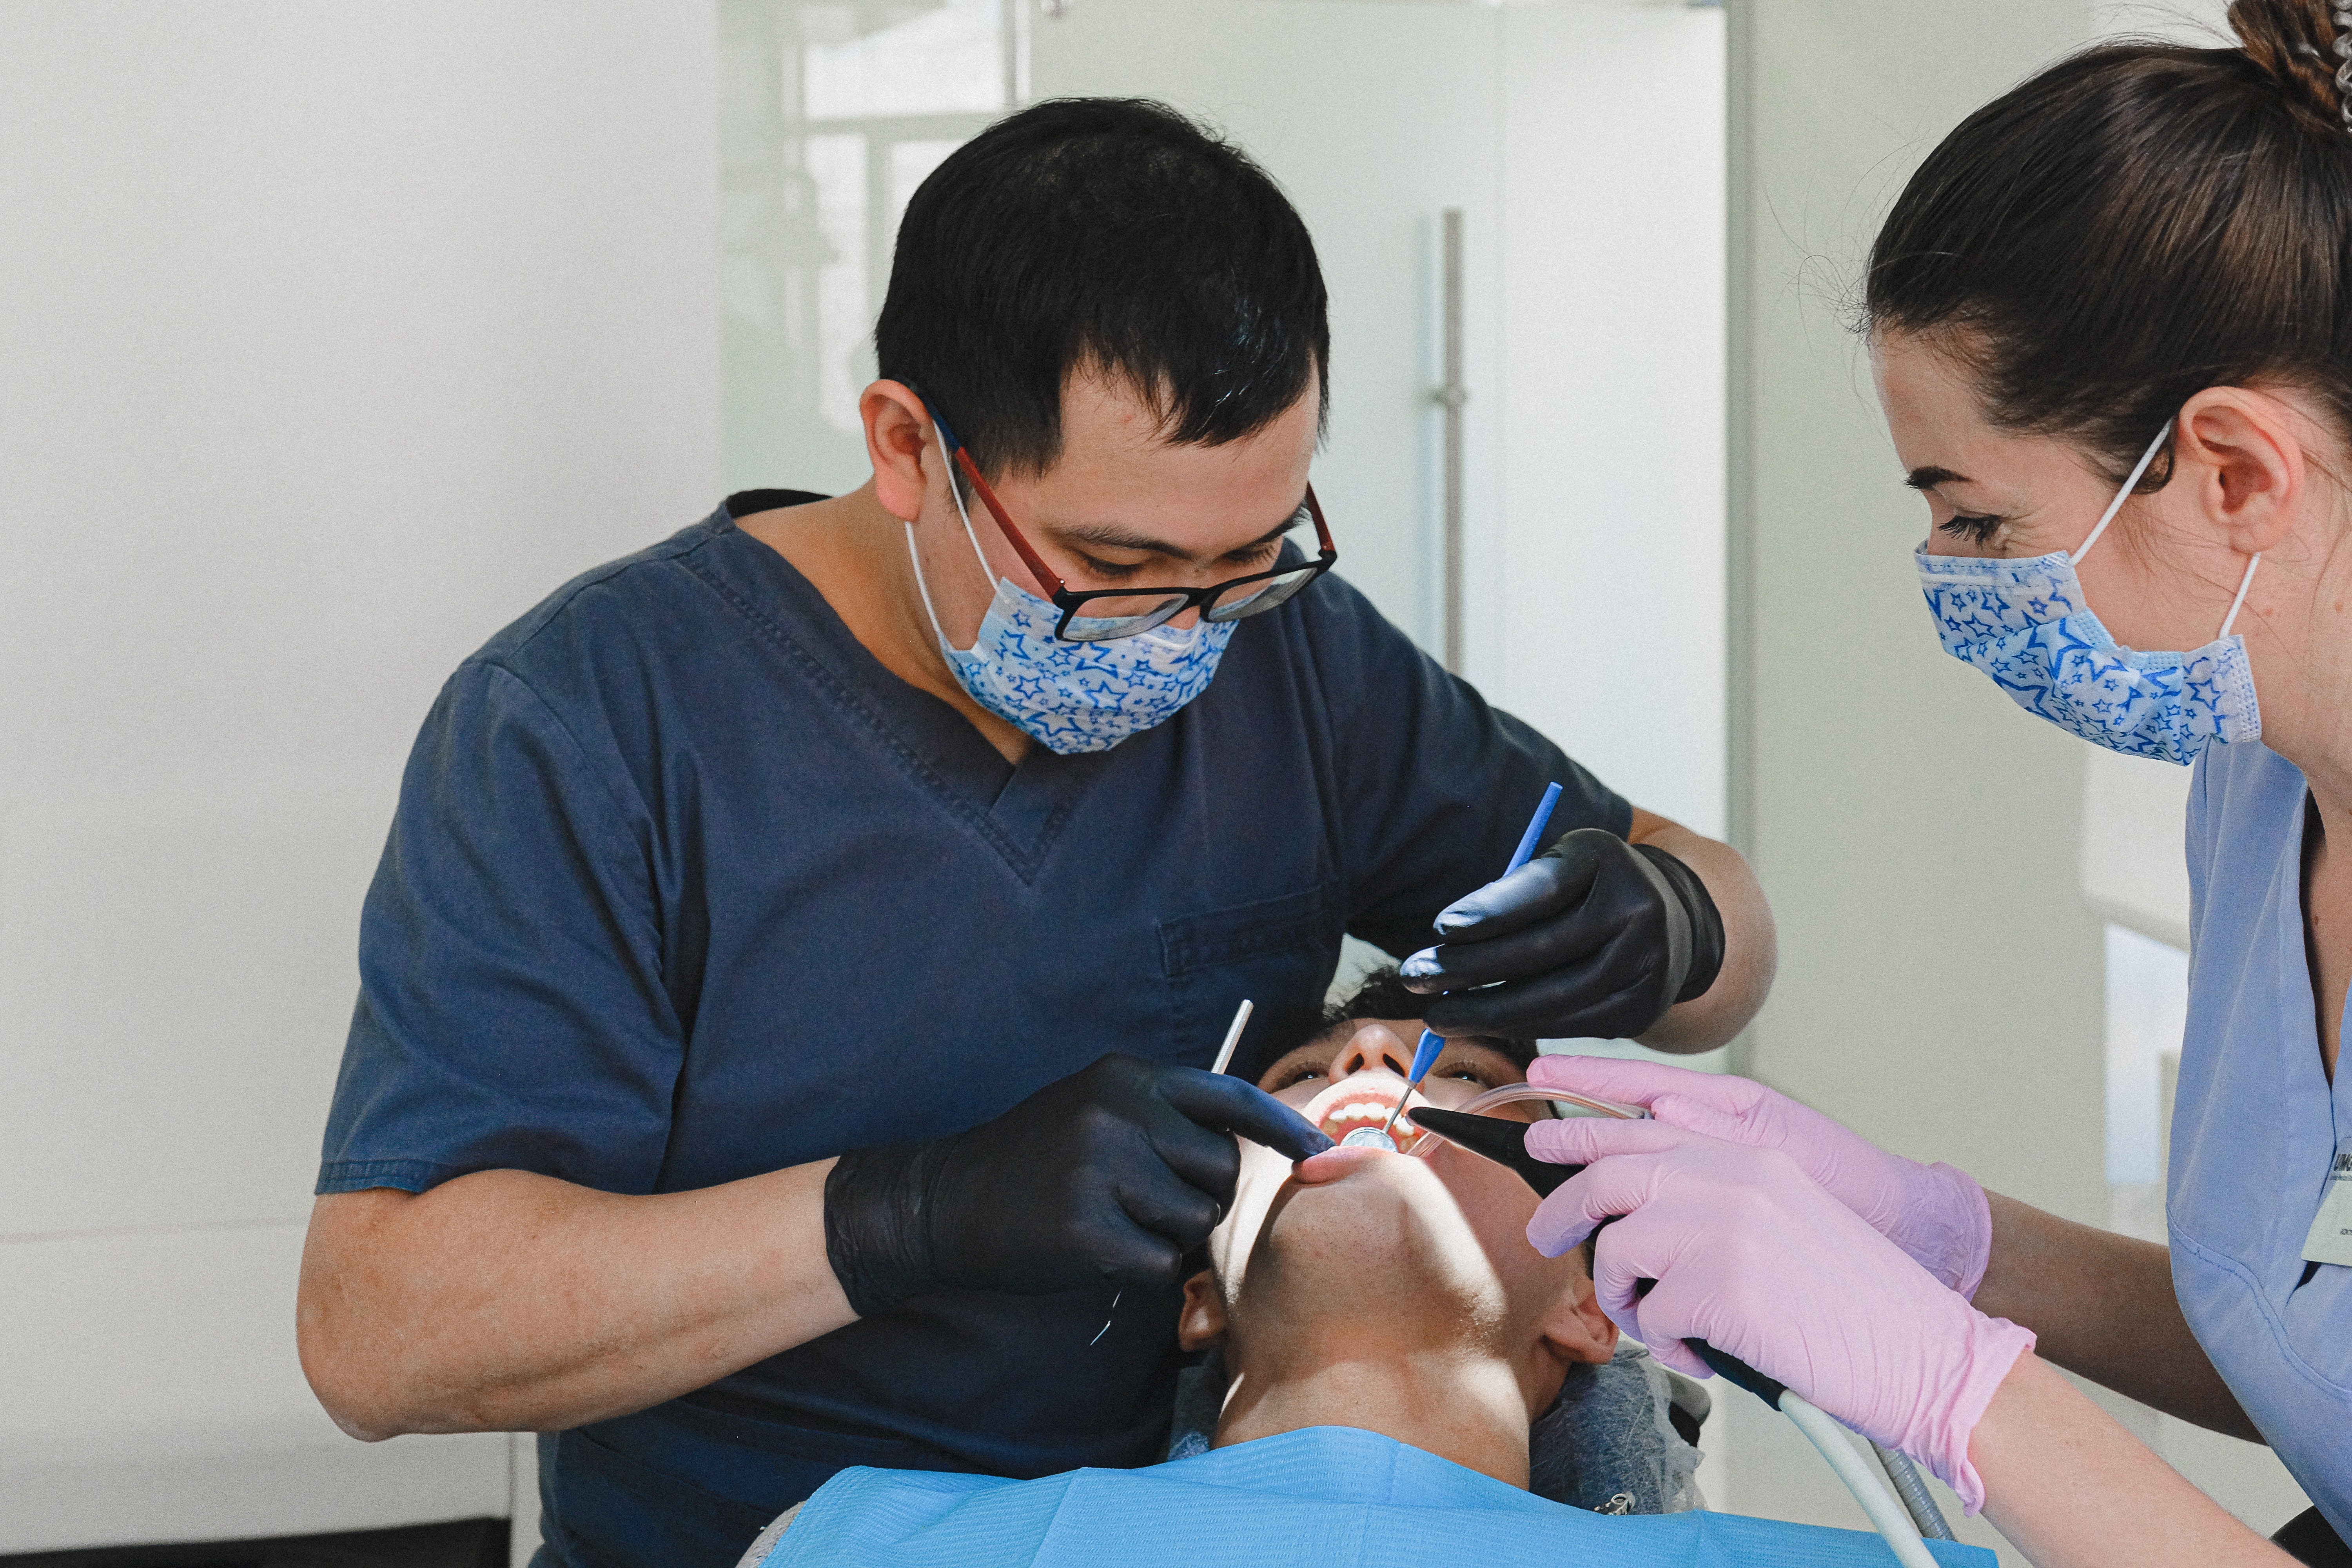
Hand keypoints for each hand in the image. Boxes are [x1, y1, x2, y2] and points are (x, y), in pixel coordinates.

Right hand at [822, 1053, 1330, 1313]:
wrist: (943, 1201)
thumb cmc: (1033, 1163)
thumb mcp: (1095, 1108)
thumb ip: (1163, 1117)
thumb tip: (1255, 1144)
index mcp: (1128, 1077)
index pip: (1230, 1095)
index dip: (1284, 1126)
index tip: (1324, 1153)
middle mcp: (1119, 1111)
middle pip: (1223, 1168)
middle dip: (1203, 1196)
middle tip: (1149, 1204)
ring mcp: (1101, 1167)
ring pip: (1194, 1219)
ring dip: (1168, 1235)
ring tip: (1113, 1221)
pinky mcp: (1087, 1227)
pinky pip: (1159, 1265)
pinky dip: (1138, 1270)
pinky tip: (1093, 1251)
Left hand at [1397, 829, 1723, 1039]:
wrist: (1675, 922)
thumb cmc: (1592, 886)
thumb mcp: (1561, 863)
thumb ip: (1514, 888)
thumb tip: (1449, 936)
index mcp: (1607, 859)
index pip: (1543, 888)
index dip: (1490, 911)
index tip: (1440, 929)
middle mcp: (1636, 911)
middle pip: (1541, 951)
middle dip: (1469, 970)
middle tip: (1415, 980)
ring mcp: (1645, 965)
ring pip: (1552, 999)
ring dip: (1486, 1012)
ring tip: (1438, 1015)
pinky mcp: (1641, 1008)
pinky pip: (1568, 1025)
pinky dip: (1521, 1027)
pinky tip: (1483, 1024)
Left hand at [1525, 1117, 2033, 1513]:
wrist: (1924, 1351)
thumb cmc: (1854, 1304)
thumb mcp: (1782, 1218)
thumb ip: (1712, 1199)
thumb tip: (1630, 1216)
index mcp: (1750, 1155)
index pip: (1641, 1128)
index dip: (1580, 1134)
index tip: (1539, 1142)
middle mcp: (1733, 1177)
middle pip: (1609, 1176)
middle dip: (1563, 1210)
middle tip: (1543, 1238)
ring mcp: (1726, 1228)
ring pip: (1620, 1249)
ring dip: (1625, 1296)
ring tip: (1662, 1325)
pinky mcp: (1722, 1287)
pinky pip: (1655, 1317)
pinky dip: (1670, 1346)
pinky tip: (1710, 1354)